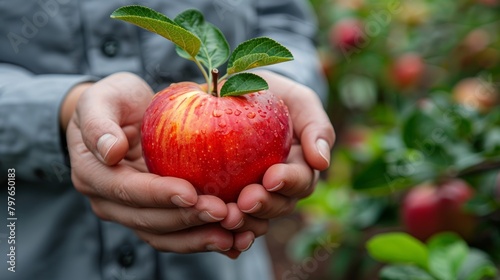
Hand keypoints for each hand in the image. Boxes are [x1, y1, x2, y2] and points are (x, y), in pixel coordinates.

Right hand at [65, 72, 254, 255]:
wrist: (121, 115)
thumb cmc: (113, 101)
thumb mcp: (100, 99)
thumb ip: (98, 122)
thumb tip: (110, 151)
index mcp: (93, 175)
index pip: (127, 190)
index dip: (159, 195)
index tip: (191, 193)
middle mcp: (110, 202)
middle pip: (150, 220)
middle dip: (188, 220)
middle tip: (224, 213)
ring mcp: (133, 212)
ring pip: (165, 236)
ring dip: (199, 238)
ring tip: (234, 235)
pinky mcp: (156, 214)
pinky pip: (179, 234)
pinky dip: (205, 238)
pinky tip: (234, 240)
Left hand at [232, 70, 334, 220]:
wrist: (232, 88)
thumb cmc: (272, 92)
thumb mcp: (299, 100)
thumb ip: (315, 126)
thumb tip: (322, 162)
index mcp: (300, 166)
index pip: (301, 181)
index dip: (289, 183)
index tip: (271, 178)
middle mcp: (280, 185)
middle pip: (279, 205)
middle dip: (265, 206)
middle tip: (245, 201)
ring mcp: (254, 191)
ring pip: (255, 216)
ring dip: (244, 220)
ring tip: (226, 215)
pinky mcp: (228, 195)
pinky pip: (228, 213)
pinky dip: (222, 222)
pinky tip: (209, 218)